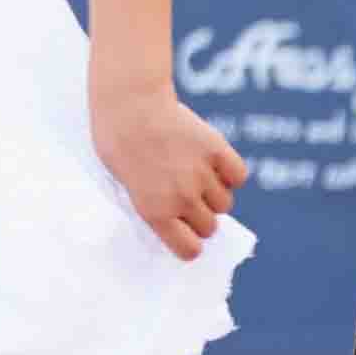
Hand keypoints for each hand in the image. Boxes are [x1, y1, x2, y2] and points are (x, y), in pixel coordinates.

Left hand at [96, 82, 245, 259]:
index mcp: (155, 211)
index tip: (185, 235)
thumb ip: (153, 205)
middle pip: (209, 227)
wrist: (128, 105)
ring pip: (225, 203)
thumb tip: (179, 223)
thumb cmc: (117, 144)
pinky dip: (230, 173)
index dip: (188, 244)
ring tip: (195, 176)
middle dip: (200, 218)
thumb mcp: (124, 184)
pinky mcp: (217, 150)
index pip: (189, 249)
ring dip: (214, 195)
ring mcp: (202, 175)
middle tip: (187, 200)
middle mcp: (182, 198)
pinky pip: (238, 176)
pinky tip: (214, 163)